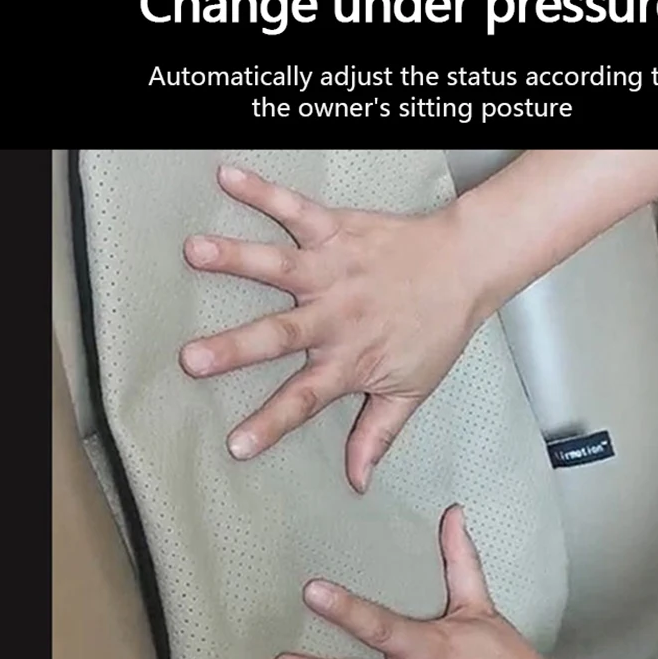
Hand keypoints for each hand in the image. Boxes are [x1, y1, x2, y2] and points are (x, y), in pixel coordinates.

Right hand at [179, 165, 483, 491]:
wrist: (466, 267)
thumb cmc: (438, 329)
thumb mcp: (412, 389)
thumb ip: (378, 434)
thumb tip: (357, 481)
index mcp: (351, 359)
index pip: (306, 399)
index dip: (272, 423)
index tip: (236, 445)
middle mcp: (336, 316)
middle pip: (281, 335)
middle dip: (235, 348)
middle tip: (191, 358)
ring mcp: (334, 269)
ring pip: (281, 266)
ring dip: (237, 259)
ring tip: (196, 251)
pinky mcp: (338, 230)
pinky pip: (297, 210)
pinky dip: (264, 192)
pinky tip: (229, 177)